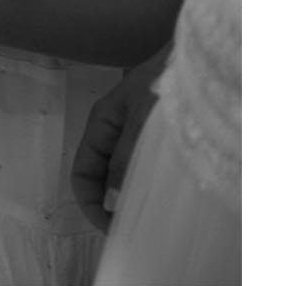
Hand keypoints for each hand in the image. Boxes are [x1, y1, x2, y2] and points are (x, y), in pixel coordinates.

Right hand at [70, 56, 163, 232]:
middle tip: (135, 231)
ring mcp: (139, 132)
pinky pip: (150, 166)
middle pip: (102, 177)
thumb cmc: (168, 80)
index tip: (112, 228)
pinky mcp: (163, 136)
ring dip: (135, 197)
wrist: (203, 55)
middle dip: (112, 205)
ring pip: (127, 173)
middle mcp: (117, 130)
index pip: (82, 172)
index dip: (89, 203)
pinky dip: (155, 185)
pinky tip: (171, 195)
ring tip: (153, 218)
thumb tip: (111, 198)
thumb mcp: (142, 119)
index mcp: (102, 123)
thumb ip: (126, 157)